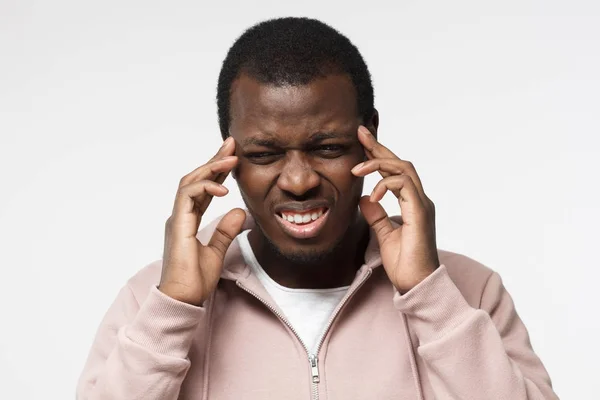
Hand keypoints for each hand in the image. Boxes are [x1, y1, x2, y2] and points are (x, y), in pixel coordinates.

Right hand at [159, 137, 245, 305]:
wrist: (183, 299)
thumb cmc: (195, 280)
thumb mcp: (217, 251)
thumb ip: (226, 231)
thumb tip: (240, 212)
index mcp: (188, 220)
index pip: (204, 188)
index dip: (217, 171)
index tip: (232, 155)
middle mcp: (181, 215)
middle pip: (196, 178)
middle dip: (214, 159)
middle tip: (231, 144)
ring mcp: (177, 219)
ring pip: (190, 182)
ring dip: (210, 167)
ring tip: (231, 158)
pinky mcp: (178, 225)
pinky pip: (188, 196)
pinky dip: (205, 187)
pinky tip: (223, 187)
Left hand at [352, 126, 439, 293]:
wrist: (417, 284)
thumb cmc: (404, 264)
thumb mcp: (383, 235)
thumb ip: (377, 215)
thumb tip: (365, 199)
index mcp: (411, 203)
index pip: (393, 171)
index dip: (378, 154)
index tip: (362, 140)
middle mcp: (419, 199)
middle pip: (399, 162)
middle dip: (378, 146)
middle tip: (361, 133)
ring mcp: (421, 204)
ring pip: (403, 168)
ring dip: (378, 164)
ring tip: (357, 170)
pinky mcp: (420, 212)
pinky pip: (404, 186)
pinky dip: (386, 185)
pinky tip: (372, 196)